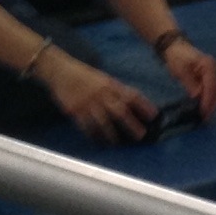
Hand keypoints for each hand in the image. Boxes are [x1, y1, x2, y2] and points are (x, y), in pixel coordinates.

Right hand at [42, 52, 156, 142]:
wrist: (60, 71)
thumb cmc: (83, 75)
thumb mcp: (103, 78)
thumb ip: (115, 89)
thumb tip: (131, 101)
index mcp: (111, 85)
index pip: (131, 95)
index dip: (144, 105)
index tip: (155, 116)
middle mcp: (101, 94)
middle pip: (120, 111)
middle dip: (131, 123)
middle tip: (141, 135)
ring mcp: (88, 103)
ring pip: (103, 121)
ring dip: (111, 134)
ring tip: (116, 143)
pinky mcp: (75, 110)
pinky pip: (85, 125)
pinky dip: (92, 134)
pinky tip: (97, 140)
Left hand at [159, 38, 215, 117]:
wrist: (175, 47)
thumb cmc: (177, 57)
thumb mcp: (181, 71)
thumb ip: (190, 84)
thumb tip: (197, 97)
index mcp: (209, 66)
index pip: (211, 87)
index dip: (208, 101)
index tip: (203, 113)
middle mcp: (215, 70)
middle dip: (212, 105)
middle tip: (205, 118)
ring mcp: (214, 73)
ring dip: (211, 104)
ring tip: (205, 116)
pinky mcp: (210, 77)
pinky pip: (212, 90)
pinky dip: (209, 99)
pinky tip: (204, 107)